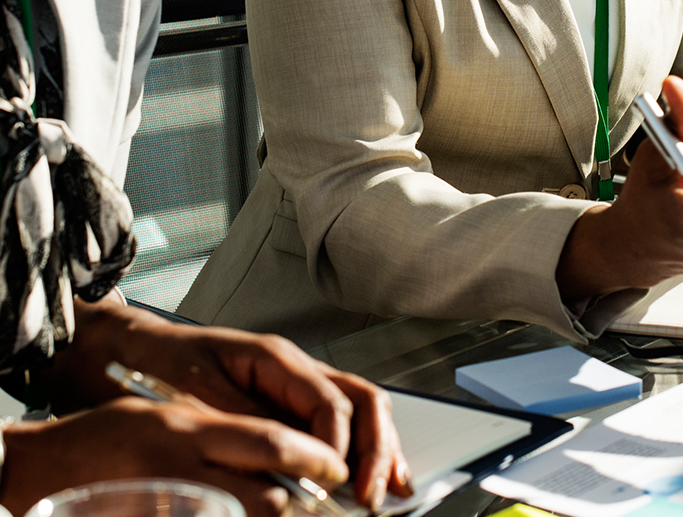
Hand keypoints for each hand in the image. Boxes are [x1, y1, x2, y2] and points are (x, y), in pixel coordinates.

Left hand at [44, 295, 410, 509]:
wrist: (133, 349)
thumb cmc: (159, 363)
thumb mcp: (192, 389)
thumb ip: (240, 418)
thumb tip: (280, 453)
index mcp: (275, 358)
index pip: (328, 401)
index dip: (338, 445)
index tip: (336, 483)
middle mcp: (297, 370)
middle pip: (361, 400)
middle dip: (376, 448)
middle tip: (372, 493)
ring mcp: (297, 387)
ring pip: (361, 411)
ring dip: (381, 450)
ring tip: (390, 489)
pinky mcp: (290, 408)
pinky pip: (339, 425)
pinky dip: (361, 452)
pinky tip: (368, 478)